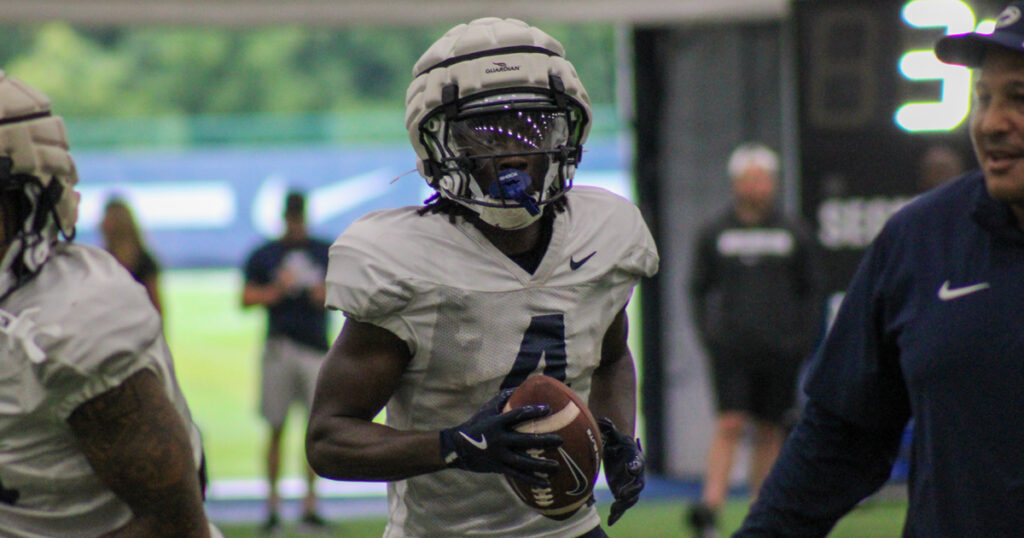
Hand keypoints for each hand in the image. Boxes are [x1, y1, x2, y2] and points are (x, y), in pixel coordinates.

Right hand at [439, 389, 562, 486]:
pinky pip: (517, 475)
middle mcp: (499, 439)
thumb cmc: (476, 425)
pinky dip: (532, 480)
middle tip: (560, 441)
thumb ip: (502, 399)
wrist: (457, 448)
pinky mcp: (499, 468)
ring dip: (541, 465)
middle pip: (525, 441)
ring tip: (556, 466)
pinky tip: (546, 483)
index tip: (548, 409)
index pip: (517, 415)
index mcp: (497, 423)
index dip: (532, 411)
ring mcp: (499, 455)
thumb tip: (519, 388)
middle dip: (544, 441)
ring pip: (523, 462)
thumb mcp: (486, 410)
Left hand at [598, 417, 644, 525]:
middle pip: (638, 485)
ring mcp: (630, 485)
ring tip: (614, 510)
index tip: (630, 467)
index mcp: (635, 459)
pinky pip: (622, 505)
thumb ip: (610, 429)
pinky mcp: (623, 493)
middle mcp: (636, 474)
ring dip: (623, 505)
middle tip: (622, 493)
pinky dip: (618, 514)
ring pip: (631, 498)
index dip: (636, 466)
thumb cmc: (617, 443)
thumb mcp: (613, 436)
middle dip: (632, 490)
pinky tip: (610, 521)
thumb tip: (604, 419)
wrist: (618, 452)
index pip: (639, 463)